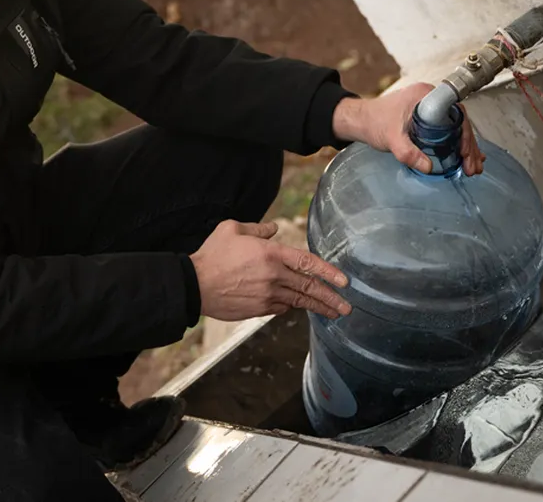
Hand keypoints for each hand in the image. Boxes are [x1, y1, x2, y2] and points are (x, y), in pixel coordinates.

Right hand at [189, 220, 351, 320]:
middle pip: (309, 288)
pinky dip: (292, 307)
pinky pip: (281, 308)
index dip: (329, 272)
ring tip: (333, 314)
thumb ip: (257, 229)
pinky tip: (299, 308)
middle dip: (331, 298)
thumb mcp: (232, 229)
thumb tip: (273, 229)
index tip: (344, 281)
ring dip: (318, 308)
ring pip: (299, 302)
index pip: (308, 262)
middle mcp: (274, 276)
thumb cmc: (212, 255)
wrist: (195, 284)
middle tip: (347, 307)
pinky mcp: (258, 309)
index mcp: (271, 254)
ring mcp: (267, 295)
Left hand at [332, 83, 484, 175]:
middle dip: (468, 146)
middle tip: (472, 166)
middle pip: (459, 122)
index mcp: (425, 95)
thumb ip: (408, 152)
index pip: (456, 113)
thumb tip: (429, 167)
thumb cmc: (373, 122)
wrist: (360, 121)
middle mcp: (431, 99)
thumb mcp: (391, 138)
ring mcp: (430, 108)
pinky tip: (464, 158)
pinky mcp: (427, 119)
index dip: (465, 133)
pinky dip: (456, 144)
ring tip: (471, 168)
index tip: (465, 152)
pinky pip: (448, 130)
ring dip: (465, 148)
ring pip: (456, 128)